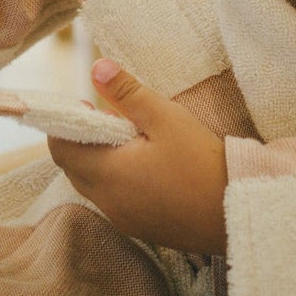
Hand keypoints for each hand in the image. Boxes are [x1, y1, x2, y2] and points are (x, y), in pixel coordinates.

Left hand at [48, 61, 228, 256]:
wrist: (235, 212)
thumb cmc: (201, 162)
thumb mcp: (166, 117)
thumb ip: (127, 93)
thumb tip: (96, 68)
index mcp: (108, 174)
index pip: (60, 150)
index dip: (65, 125)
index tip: (86, 105)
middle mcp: (107, 202)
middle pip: (73, 168)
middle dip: (82, 140)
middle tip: (111, 117)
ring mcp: (123, 218)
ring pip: (92, 185)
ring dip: (99, 159)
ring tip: (131, 138)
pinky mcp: (139, 227)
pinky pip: (112, 199)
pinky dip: (115, 178)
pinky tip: (145, 163)